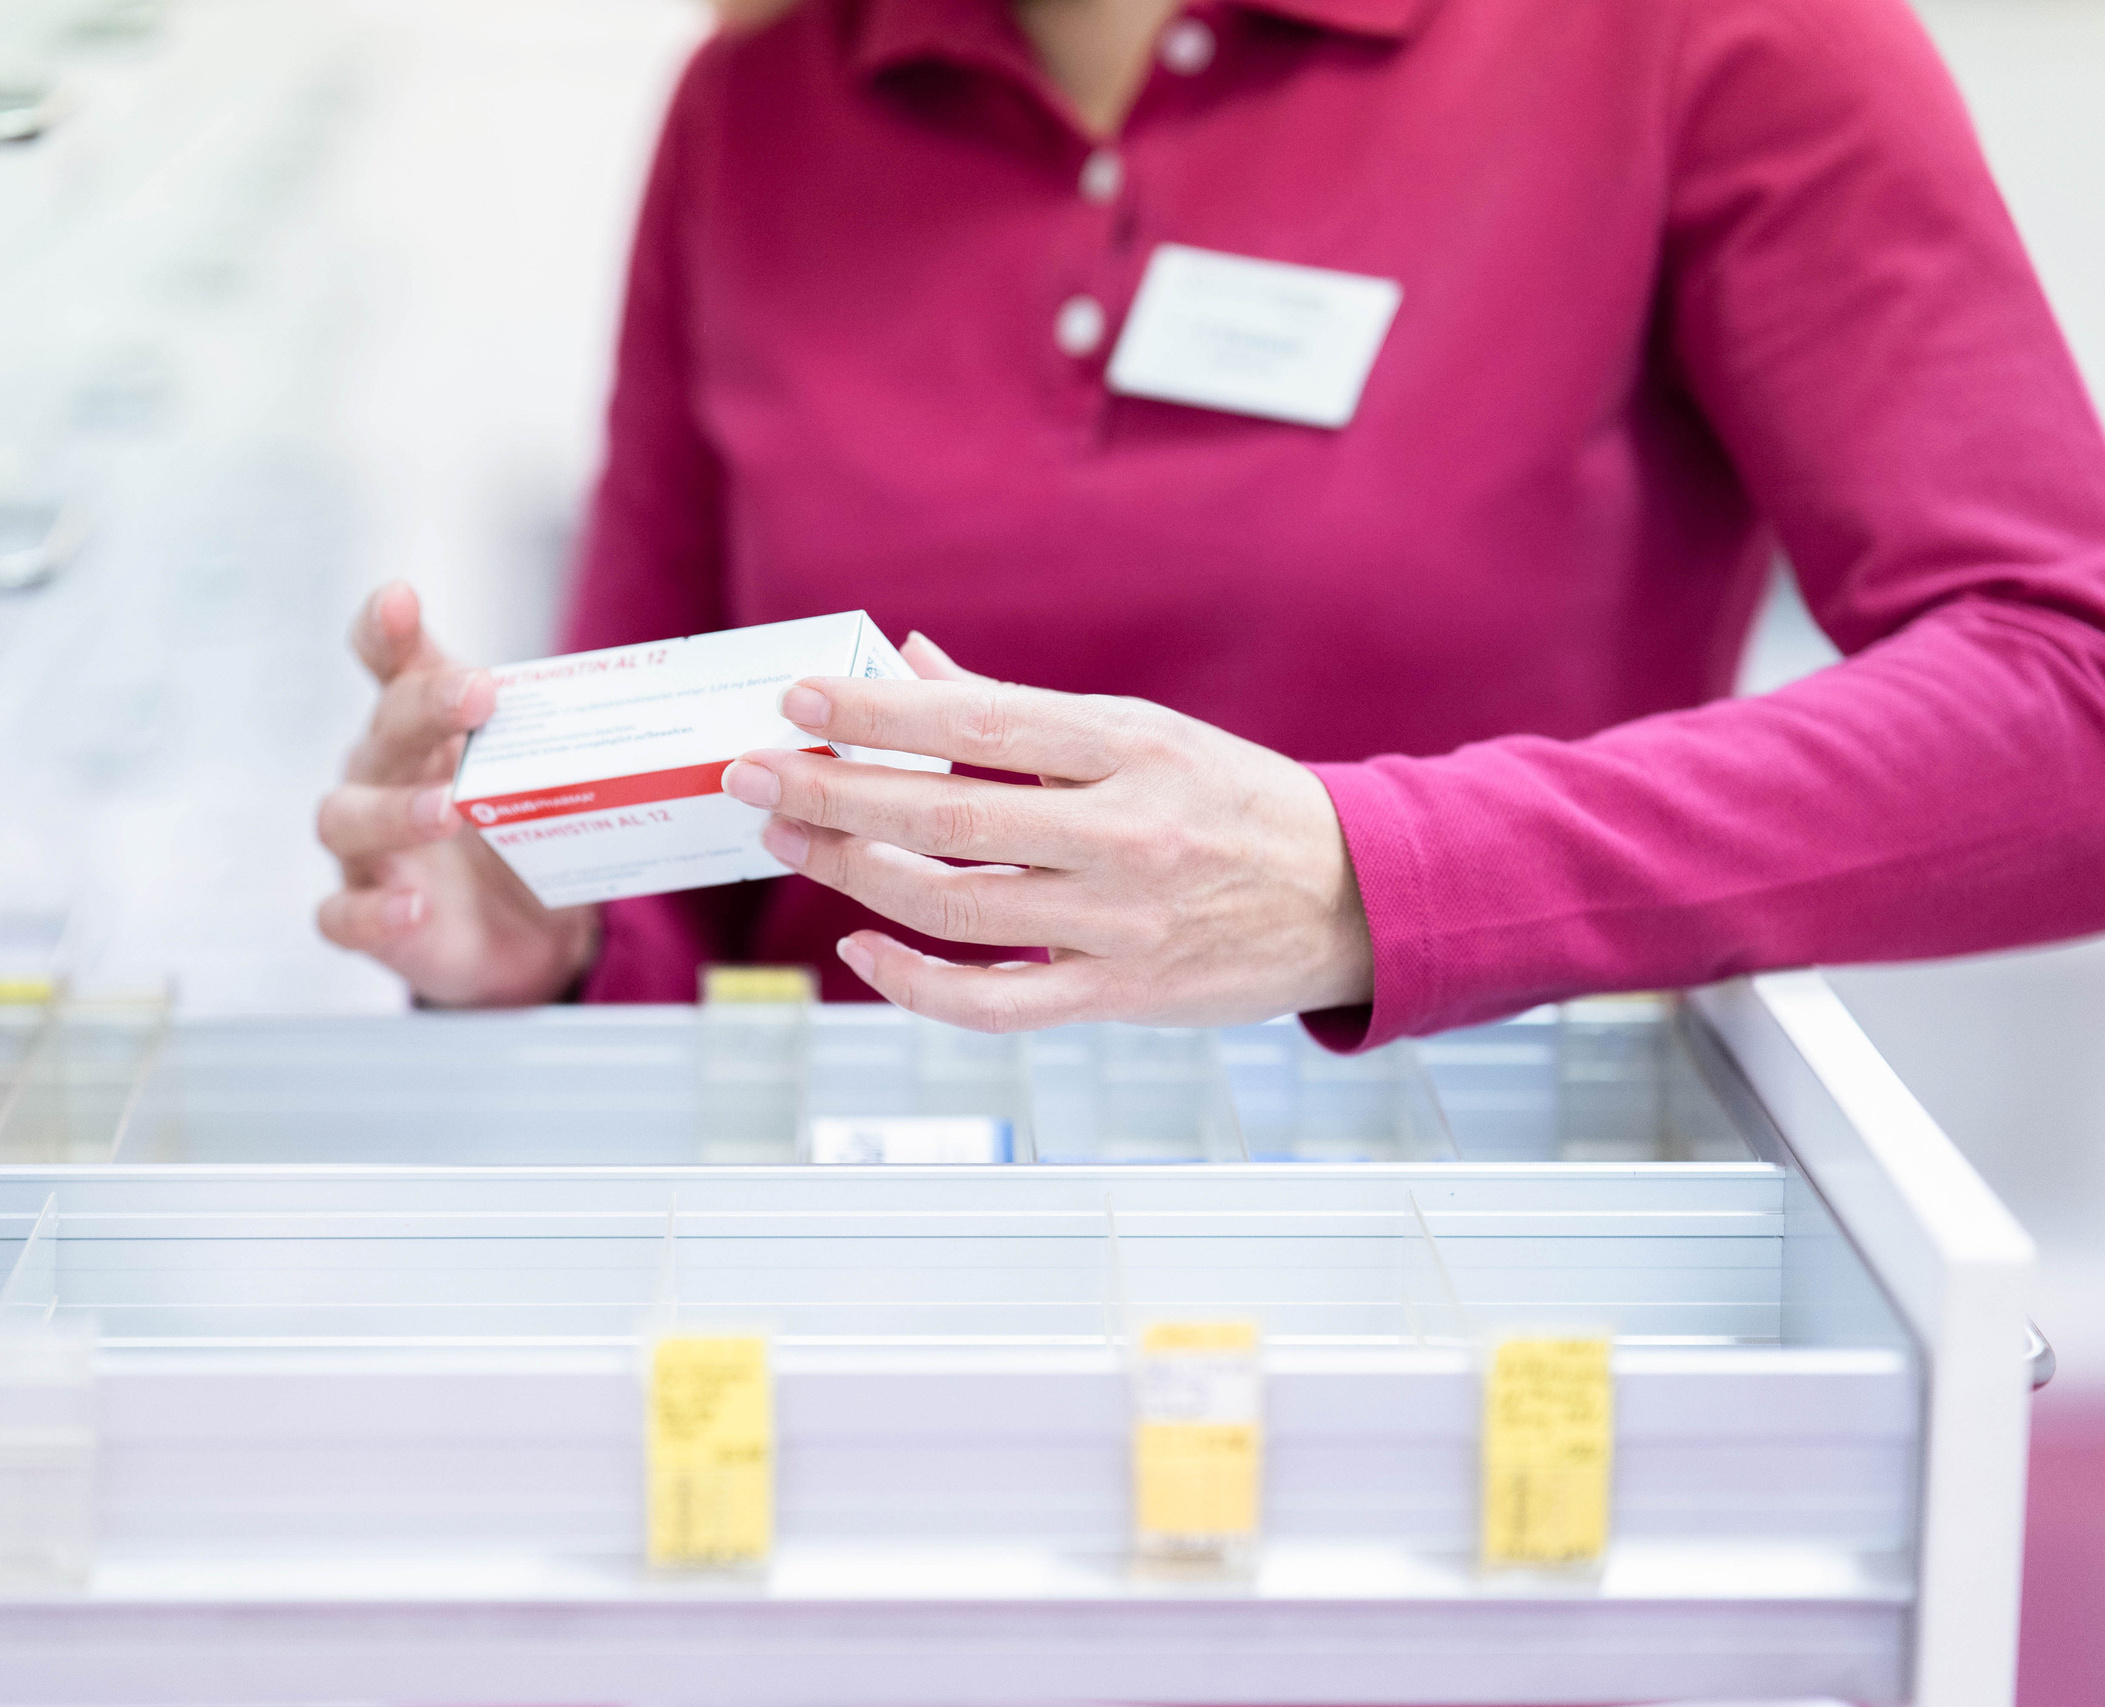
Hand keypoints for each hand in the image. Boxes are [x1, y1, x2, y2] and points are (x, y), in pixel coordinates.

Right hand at [314, 583, 598, 1004]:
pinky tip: (412, 909)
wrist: (533, 935)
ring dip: (394, 811)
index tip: (401, 599)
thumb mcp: (559, 775)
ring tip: (447, 811)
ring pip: (345, 818)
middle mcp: (383, 775)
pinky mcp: (370, 919)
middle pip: (383, 729)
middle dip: (425, 708)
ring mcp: (368, 849)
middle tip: (478, 697)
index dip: (386, 629)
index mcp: (427, 727)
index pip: (392, 664)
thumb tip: (693, 713)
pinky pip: (344, 915)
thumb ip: (591, 738)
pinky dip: (372, 913)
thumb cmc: (529, 829)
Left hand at [718, 634, 1373, 1031]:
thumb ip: (1017, 709)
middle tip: (751, 775)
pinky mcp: (1120, 994)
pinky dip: (916, 983)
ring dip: (856, 872)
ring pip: (956, 905)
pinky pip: (995, 1001)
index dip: (879, 712)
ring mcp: (1120, 921)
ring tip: (791, 839)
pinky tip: (863, 949)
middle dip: (833, 792)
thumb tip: (907, 659)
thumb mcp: (1142, 732)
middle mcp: (1124, 831)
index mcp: (1129, 745)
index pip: (980, 721)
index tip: (799, 700)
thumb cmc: (1233, 802)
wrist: (1353, 897)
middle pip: (947, 812)